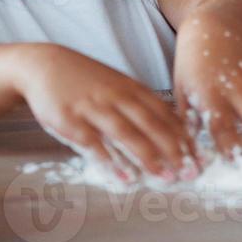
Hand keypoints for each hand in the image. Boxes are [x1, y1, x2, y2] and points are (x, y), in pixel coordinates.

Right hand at [17, 44, 195, 182]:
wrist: (43, 65)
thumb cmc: (85, 79)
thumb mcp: (116, 83)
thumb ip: (140, 102)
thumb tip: (169, 123)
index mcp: (130, 88)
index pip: (164, 112)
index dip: (182, 134)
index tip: (198, 154)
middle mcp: (116, 96)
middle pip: (151, 124)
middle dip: (173, 149)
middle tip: (189, 170)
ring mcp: (93, 107)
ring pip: (126, 133)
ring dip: (147, 157)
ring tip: (164, 177)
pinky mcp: (71, 120)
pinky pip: (94, 142)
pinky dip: (110, 160)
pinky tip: (123, 176)